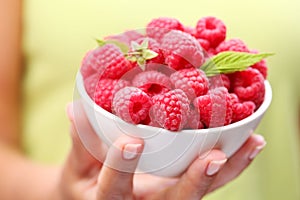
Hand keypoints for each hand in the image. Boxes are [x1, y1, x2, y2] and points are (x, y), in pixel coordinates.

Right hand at [57, 102, 265, 199]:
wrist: (95, 199)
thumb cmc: (83, 182)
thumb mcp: (75, 166)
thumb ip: (79, 141)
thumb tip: (73, 108)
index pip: (114, 188)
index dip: (122, 167)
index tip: (131, 143)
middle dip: (195, 181)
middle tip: (215, 158)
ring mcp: (167, 198)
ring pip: (201, 192)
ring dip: (228, 170)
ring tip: (252, 144)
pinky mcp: (181, 189)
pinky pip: (210, 182)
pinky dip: (232, 165)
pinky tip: (249, 144)